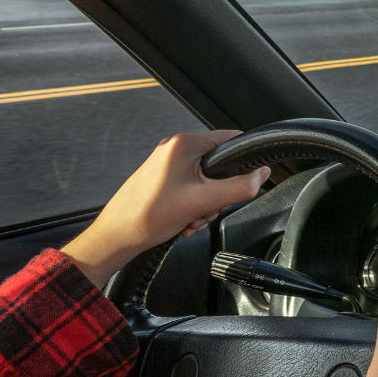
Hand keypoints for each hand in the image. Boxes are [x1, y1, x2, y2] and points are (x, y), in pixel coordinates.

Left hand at [61, 130, 269, 288]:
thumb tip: (261, 175)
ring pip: (207, 178)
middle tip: (206, 209)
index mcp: (183, 144)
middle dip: (219, 192)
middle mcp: (175, 148)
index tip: (241, 183)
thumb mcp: (203, 202)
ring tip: (192, 218)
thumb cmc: (147, 217)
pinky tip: (185, 219)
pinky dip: (194, 204)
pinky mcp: (163, 177)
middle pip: (220, 164)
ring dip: (206, 202)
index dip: (242, 162)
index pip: (231, 140)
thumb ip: (239, 187)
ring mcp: (167, 162)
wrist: (116, 237)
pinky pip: (192, 186)